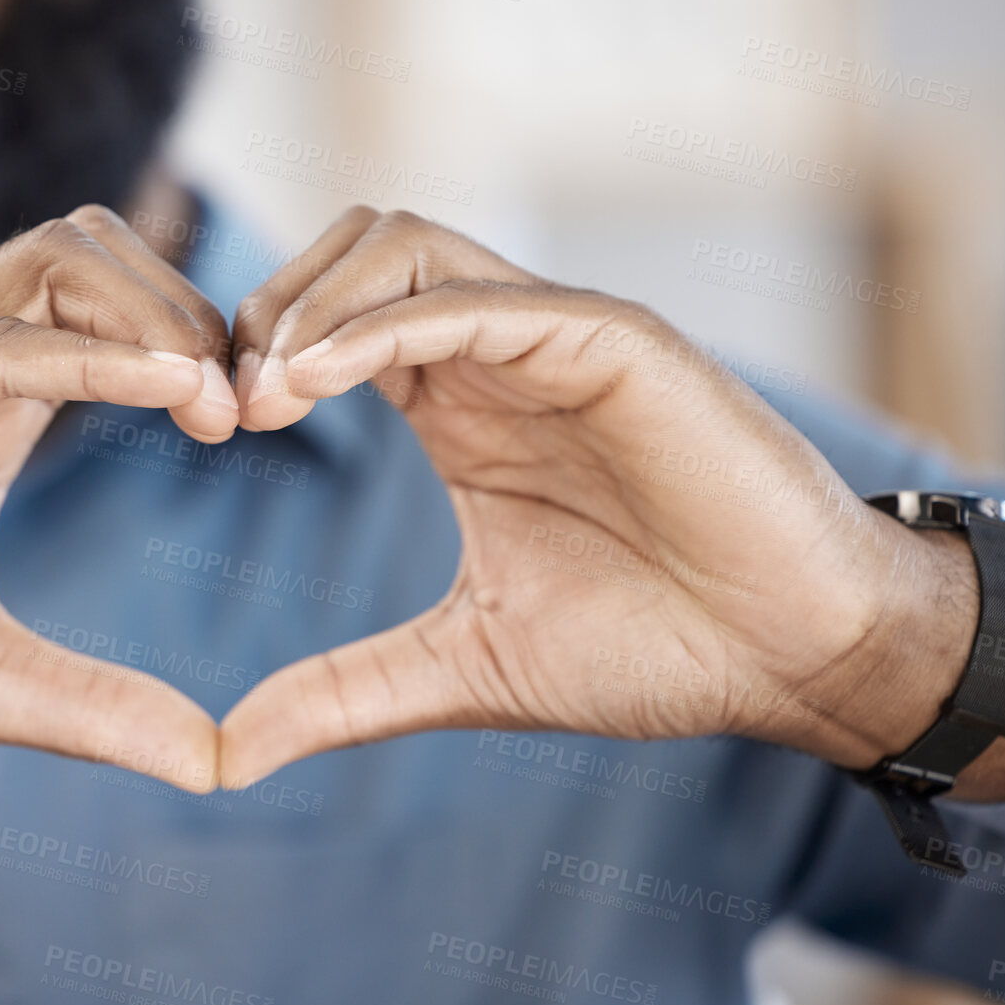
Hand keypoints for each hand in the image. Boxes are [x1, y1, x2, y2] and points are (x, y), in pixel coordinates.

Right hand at [0, 206, 236, 791]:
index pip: (121, 315)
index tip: (260, 428)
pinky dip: (78, 351)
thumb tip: (208, 761)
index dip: (205, 349)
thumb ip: (91, 706)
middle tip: (252, 413)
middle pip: (104, 254)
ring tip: (214, 407)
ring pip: (56, 261)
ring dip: (156, 314)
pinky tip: (160, 387)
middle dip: (199, 310)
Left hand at [219, 207, 966, 788]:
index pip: (329, 320)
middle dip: (266, 307)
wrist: (796, 657)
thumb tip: (222, 757)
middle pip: (351, 252)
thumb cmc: (653, 648)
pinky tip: (316, 381)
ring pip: (404, 246)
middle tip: (221, 404)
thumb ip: (342, 693)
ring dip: (313, 303)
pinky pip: (477, 299)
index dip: (254, 352)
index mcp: (460, 405)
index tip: (207, 429)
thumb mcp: (462, 666)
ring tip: (262, 395)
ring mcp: (556, 336)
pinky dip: (383, 326)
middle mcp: (500, 352)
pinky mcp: (613, 341)